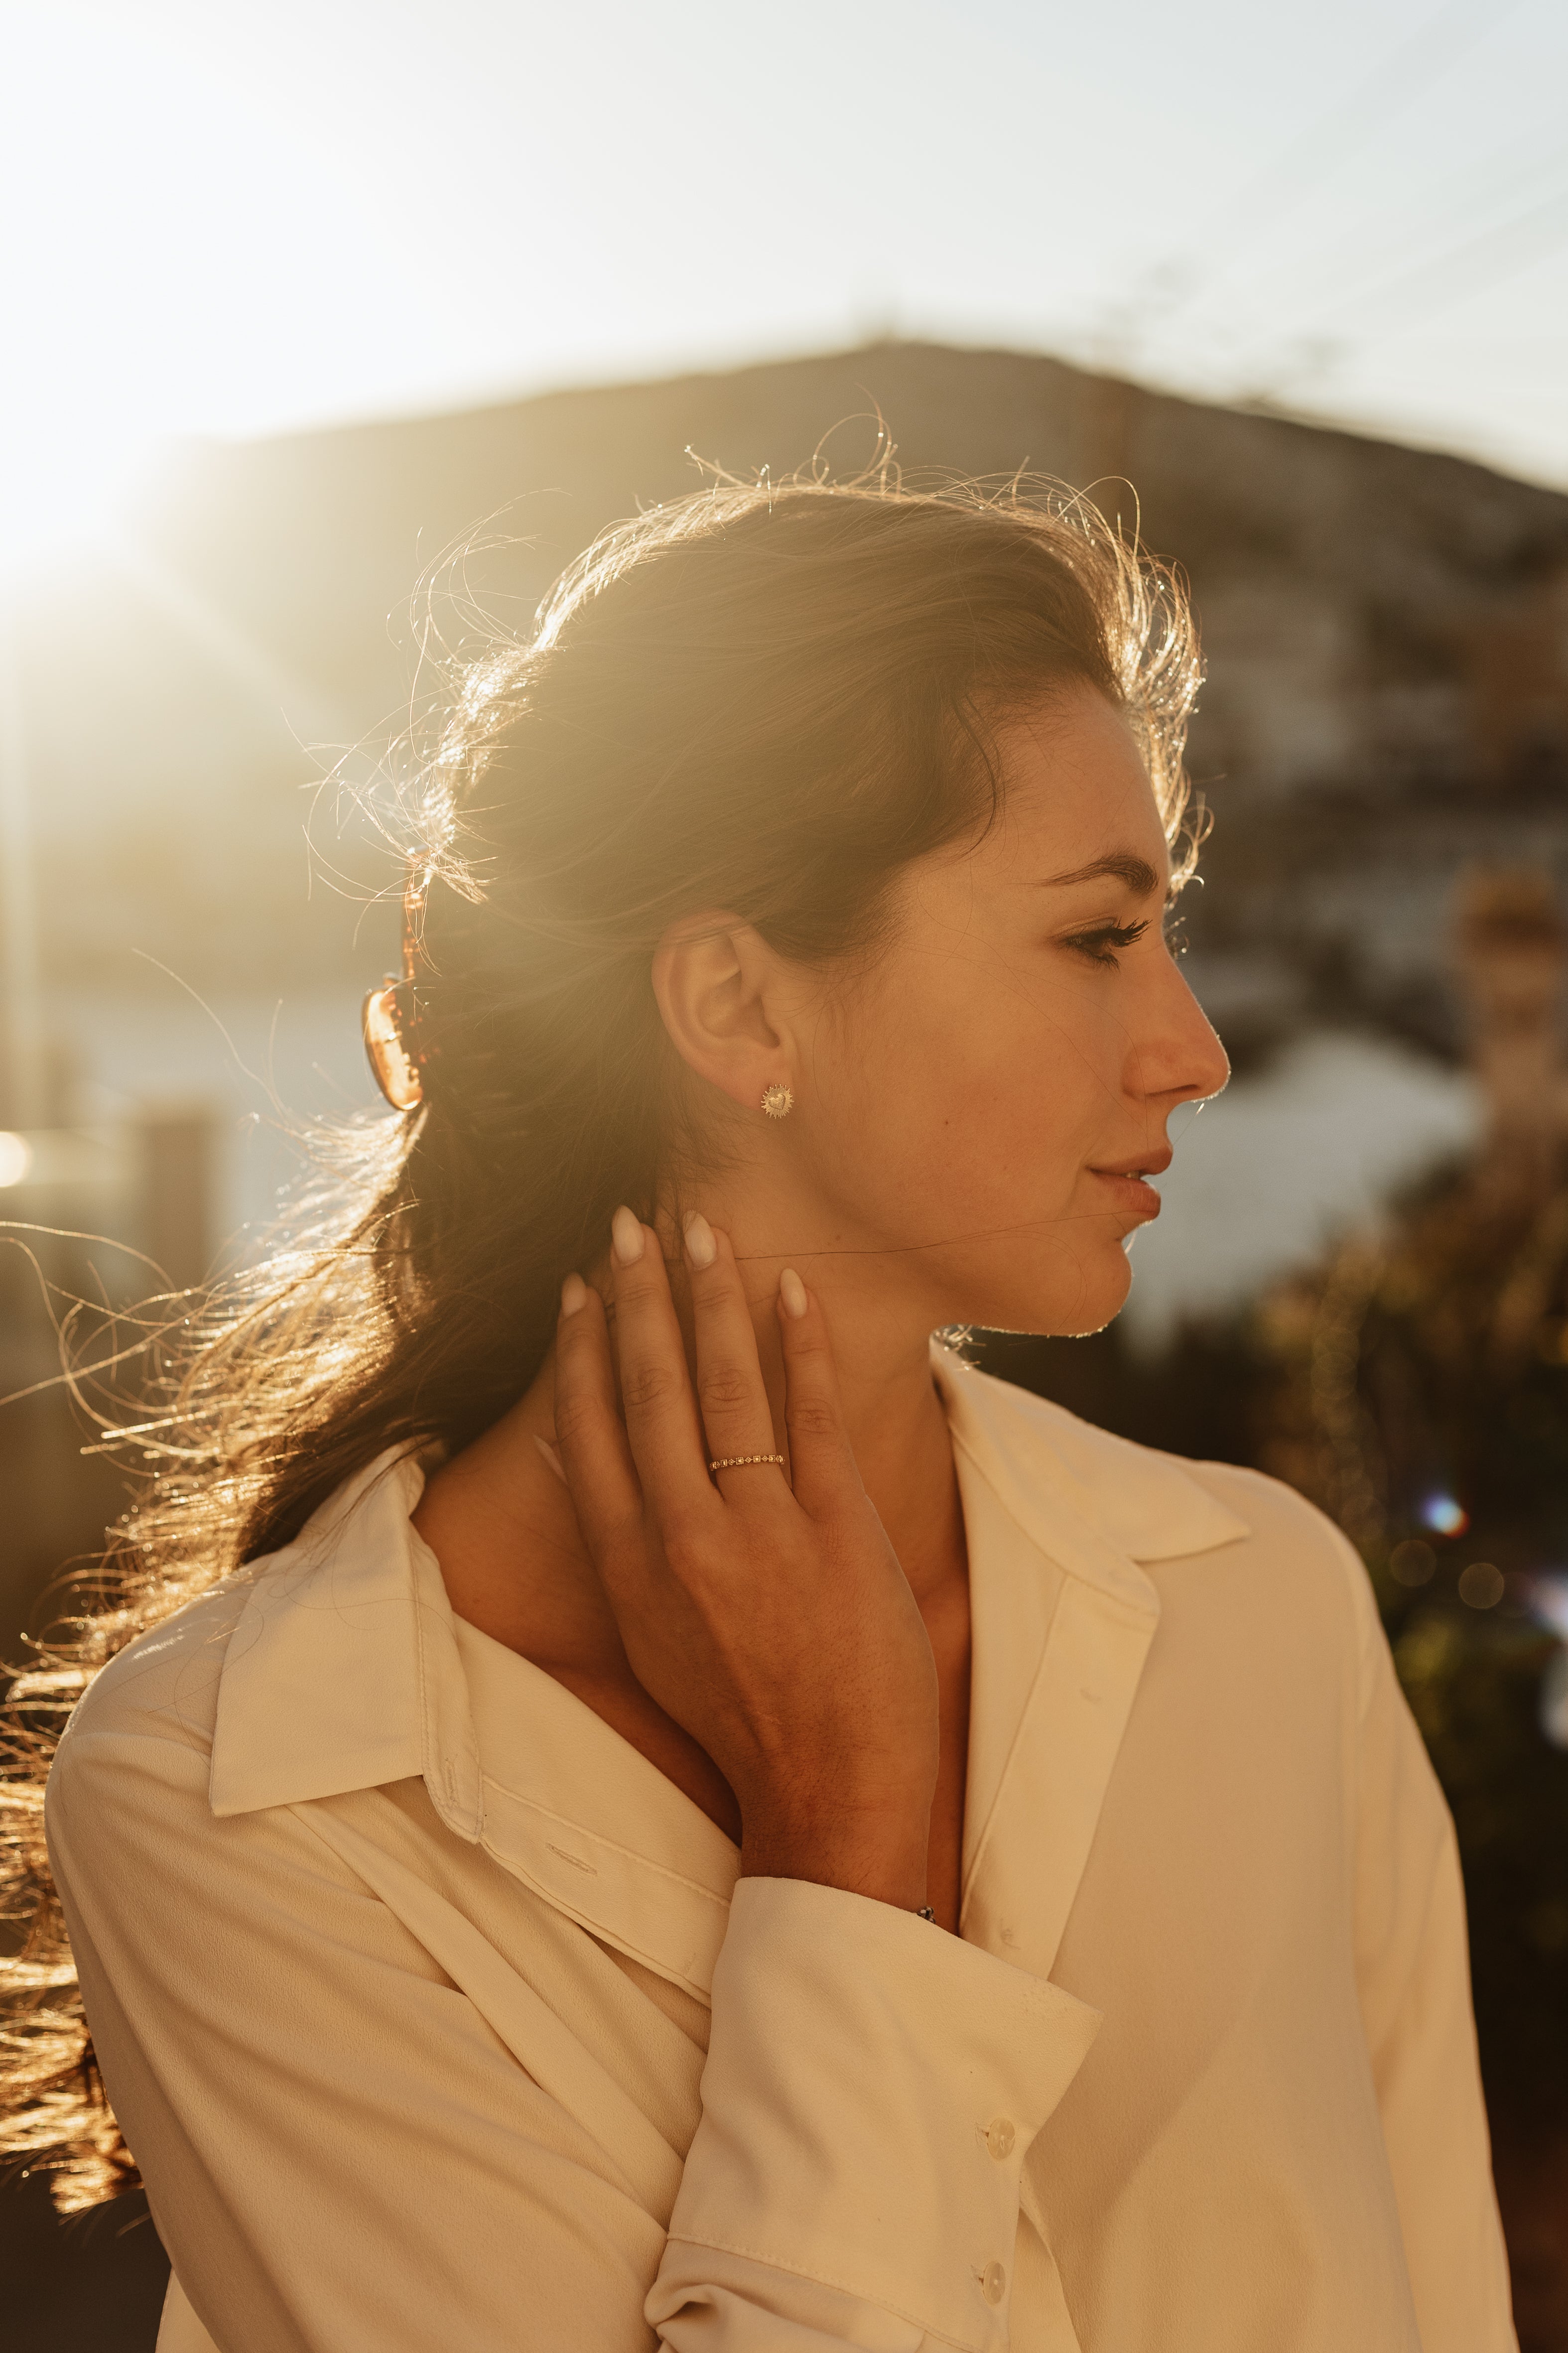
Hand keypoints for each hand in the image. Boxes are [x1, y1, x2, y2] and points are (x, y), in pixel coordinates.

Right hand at [552, 1208, 939, 1909]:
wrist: (830, 1793)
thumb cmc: (744, 1717)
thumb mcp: (653, 1638)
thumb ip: (623, 1548)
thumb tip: (584, 1458)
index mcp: (629, 1569)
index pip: (590, 1430)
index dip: (581, 1350)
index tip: (577, 1285)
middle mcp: (683, 1542)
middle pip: (650, 1392)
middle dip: (637, 1297)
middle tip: (629, 1221)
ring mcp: (761, 1535)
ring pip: (726, 1389)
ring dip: (712, 1300)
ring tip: (703, 1231)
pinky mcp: (839, 1534)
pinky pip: (816, 1418)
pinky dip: (804, 1346)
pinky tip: (796, 1289)